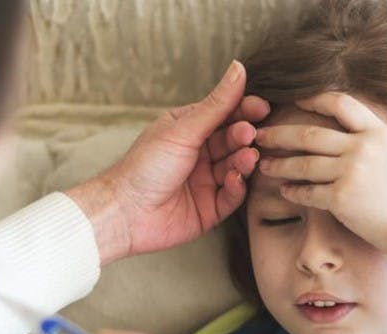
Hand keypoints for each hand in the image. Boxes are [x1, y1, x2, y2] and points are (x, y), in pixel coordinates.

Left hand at [67, 60, 269, 263]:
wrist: (125, 212)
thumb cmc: (144, 166)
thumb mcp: (183, 130)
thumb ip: (216, 104)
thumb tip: (238, 67)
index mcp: (188, 130)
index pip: (224, 114)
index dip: (244, 110)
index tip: (261, 107)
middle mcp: (198, 154)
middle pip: (232, 140)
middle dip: (244, 136)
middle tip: (250, 134)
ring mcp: (205, 181)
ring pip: (236, 167)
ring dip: (244, 161)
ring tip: (247, 156)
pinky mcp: (210, 208)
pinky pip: (232, 195)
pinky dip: (237, 186)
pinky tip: (234, 178)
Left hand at [255, 93, 386, 274]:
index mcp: (378, 133)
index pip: (340, 104)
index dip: (314, 99)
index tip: (296, 101)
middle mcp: (361, 148)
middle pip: (309, 133)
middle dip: (280, 134)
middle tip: (259, 135)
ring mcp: (350, 173)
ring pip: (303, 163)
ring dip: (279, 164)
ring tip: (263, 165)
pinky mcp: (341, 199)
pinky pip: (308, 192)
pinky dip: (293, 192)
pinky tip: (284, 192)